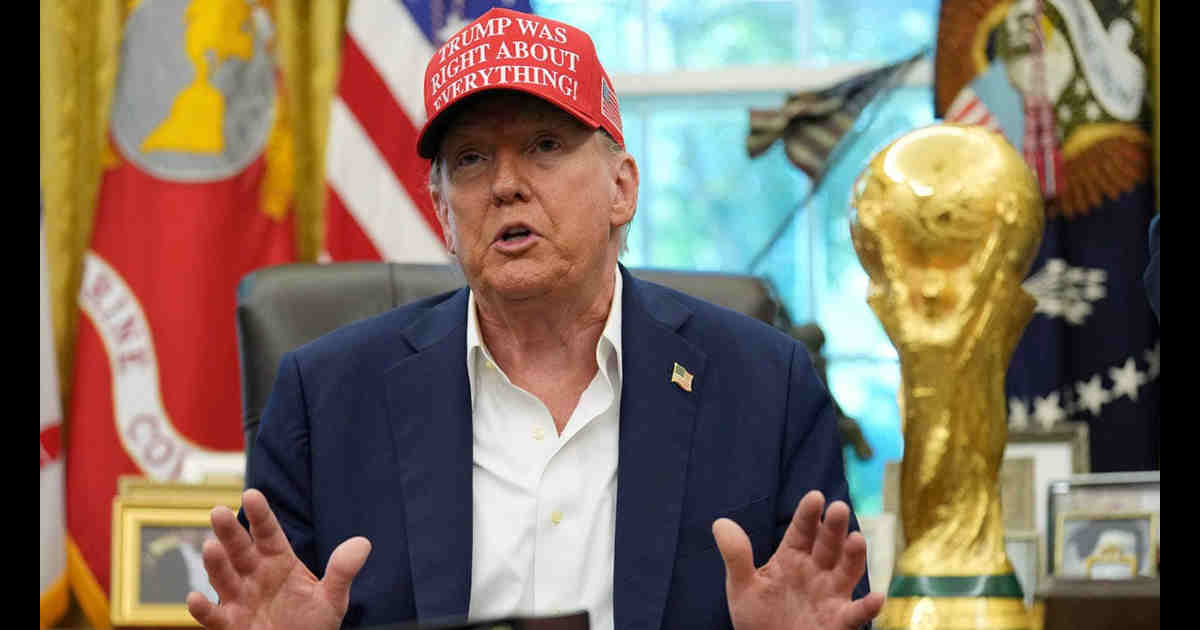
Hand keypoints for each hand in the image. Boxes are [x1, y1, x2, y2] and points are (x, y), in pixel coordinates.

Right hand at [186, 489, 371, 629]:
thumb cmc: (313, 625)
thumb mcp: (333, 599)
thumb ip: (342, 572)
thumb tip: (363, 543)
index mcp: (279, 561)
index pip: (268, 533)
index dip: (260, 515)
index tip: (252, 494)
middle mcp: (254, 575)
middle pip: (240, 549)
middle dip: (229, 531)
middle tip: (218, 510)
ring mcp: (240, 599)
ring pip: (223, 577)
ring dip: (215, 563)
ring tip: (210, 546)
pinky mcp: (230, 625)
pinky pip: (214, 616)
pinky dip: (202, 609)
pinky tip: (194, 597)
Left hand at [714, 490, 884, 629]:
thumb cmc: (758, 618)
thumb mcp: (742, 586)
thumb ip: (736, 555)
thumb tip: (720, 522)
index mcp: (792, 557)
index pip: (802, 531)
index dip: (808, 514)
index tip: (815, 497)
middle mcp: (816, 571)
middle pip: (827, 545)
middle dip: (833, 527)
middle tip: (838, 508)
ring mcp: (830, 595)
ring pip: (846, 571)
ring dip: (854, 556)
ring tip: (856, 539)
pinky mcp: (838, 621)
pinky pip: (855, 614)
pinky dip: (867, 607)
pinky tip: (877, 598)